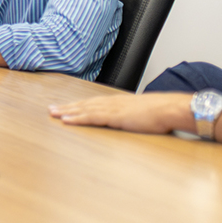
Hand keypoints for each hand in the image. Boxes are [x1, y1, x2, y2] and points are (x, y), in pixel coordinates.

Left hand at [48, 93, 191, 134]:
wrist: (170, 109)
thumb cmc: (162, 112)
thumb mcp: (143, 113)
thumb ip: (134, 116)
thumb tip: (132, 120)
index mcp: (118, 102)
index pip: (93, 103)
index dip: (78, 105)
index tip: (66, 107)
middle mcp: (111, 103)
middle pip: (84, 104)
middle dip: (67, 107)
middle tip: (51, 109)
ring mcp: (111, 109)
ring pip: (83, 109)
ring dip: (67, 111)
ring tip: (53, 113)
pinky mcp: (114, 117)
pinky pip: (91, 118)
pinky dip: (77, 118)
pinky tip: (66, 120)